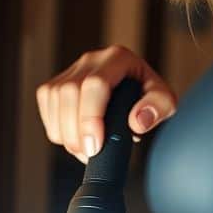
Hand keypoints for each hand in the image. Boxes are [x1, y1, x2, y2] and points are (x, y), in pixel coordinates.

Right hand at [36, 45, 176, 162]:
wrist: (137, 92)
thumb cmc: (149, 97)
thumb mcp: (166, 101)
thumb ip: (158, 108)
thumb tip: (137, 122)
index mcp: (118, 59)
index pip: (95, 84)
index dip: (91, 117)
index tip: (95, 145)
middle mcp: (92, 60)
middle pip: (69, 91)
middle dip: (74, 129)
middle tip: (89, 154)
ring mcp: (72, 69)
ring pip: (54, 97)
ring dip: (64, 131)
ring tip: (84, 151)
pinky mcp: (58, 82)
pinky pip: (47, 104)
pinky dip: (55, 126)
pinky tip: (73, 140)